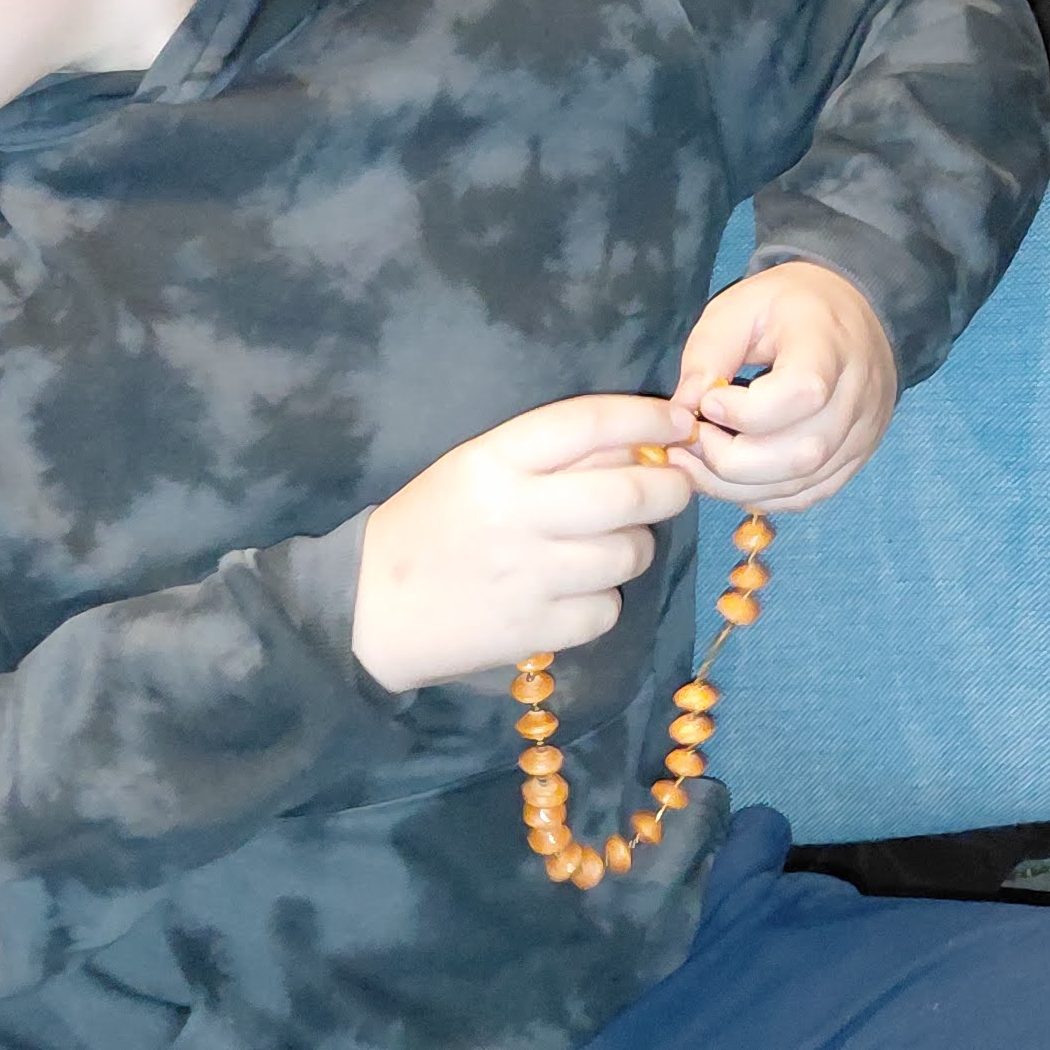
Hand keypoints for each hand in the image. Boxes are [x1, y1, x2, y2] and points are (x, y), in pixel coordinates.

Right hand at [349, 390, 694, 692]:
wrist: (369, 609)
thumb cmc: (432, 526)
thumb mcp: (477, 469)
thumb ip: (552, 454)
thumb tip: (641, 440)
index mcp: (494, 460)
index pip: (589, 422)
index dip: (647, 418)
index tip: (680, 422)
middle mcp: (515, 514)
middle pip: (629, 493)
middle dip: (670, 486)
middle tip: (675, 486)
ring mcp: (527, 577)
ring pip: (630, 553)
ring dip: (636, 546)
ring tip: (609, 545)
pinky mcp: (534, 632)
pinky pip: (608, 609)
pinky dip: (604, 600)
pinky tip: (576, 593)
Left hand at [671, 260, 897, 512]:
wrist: (856, 312)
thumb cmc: (789, 306)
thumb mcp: (740, 306)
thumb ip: (709, 353)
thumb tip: (684, 410)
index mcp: (829, 345)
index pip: (802, 394)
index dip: (746, 411)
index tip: (710, 400)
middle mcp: (856, 395)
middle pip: (800, 454)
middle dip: (731, 460)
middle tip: (694, 441)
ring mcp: (861, 433)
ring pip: (801, 485)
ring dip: (738, 486)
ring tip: (700, 462)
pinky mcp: (856, 458)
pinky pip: (808, 496)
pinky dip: (764, 495)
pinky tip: (734, 477)